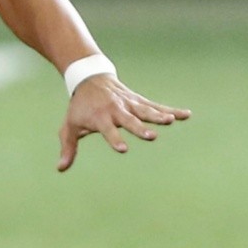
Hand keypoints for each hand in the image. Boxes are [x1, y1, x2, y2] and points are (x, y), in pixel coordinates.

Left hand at [57, 75, 189, 171]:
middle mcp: (116, 110)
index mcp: (99, 117)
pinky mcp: (139, 101)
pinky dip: (171, 110)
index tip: (122, 149)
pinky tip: (186, 115)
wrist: (89, 78)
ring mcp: (129, 104)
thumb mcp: (69, 125)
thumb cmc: (79, 107)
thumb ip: (68, 146)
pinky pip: (156, 106)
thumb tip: (60, 168)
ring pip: (145, 110)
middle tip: (151, 137)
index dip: (114, 138)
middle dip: (139, 128)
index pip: (107, 130)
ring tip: (171, 120)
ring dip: (158, 115)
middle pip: (129, 120)